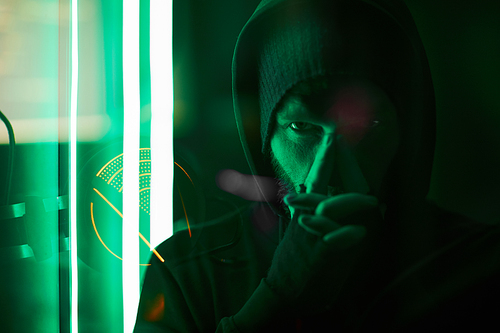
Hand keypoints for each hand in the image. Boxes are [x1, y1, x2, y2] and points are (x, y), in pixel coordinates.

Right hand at [265, 134, 383, 314]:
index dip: (326, 156)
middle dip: (340, 165)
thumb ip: (315, 212)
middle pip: (322, 184)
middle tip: (347, 148)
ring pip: (329, 209)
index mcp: (304, 211)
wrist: (282, 290)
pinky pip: (333, 241)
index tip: (334, 136)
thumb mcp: (302, 231)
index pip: (317, 177)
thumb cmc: (297, 260)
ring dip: (350, 202)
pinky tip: (360, 233)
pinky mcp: (317, 256)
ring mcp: (310, 236)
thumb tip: (326, 192)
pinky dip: (346, 236)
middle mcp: (305, 218)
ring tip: (372, 202)